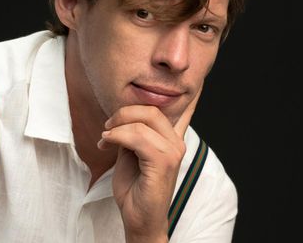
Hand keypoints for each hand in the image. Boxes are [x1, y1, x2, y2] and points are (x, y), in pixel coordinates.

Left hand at [99, 88, 200, 242]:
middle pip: (152, 109)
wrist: (139, 220)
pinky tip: (108, 143)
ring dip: (117, 125)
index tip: (197, 81)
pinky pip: (138, 137)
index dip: (187, 94)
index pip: (183, 110)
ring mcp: (173, 151)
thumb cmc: (136, 189)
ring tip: (105, 137)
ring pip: (144, 121)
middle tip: (107, 126)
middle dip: (124, 112)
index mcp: (172, 139)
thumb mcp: (131, 154)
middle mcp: (177, 142)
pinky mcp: (163, 161)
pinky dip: (118, 136)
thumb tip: (122, 116)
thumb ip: (132, 134)